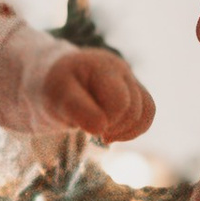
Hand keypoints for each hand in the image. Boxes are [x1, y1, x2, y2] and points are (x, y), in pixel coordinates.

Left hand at [39, 45, 154, 142]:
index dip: (103, 123)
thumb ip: (78, 110)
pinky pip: (147, 114)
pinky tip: (113, 133)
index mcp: (100, 66)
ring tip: (103, 134)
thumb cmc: (52, 89)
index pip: (119, 104)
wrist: (51, 79)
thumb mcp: (56, 98)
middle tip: (89, 131)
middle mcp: (119, 69)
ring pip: (146, 112)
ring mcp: (129, 79)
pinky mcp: (134, 91)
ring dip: (126, 131)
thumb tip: (102, 129)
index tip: (80, 127)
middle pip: (133, 110)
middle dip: (113, 128)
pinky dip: (133, 130)